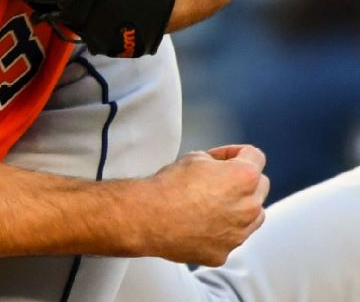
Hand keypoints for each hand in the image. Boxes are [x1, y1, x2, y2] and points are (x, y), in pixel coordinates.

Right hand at [133, 144, 269, 265]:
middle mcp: (249, 207)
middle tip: (217, 180)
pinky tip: (198, 224)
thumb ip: (216, 162)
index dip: (235, 152)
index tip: (223, 158)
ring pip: (253, 217)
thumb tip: (219, 168)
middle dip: (242, 181)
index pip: (255, 156)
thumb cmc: (167, 187)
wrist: (146, 217)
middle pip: (260, 187)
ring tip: (210, 205)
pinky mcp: (223, 252)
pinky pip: (230, 239)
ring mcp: (238, 233)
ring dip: (239, 208)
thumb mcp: (193, 157)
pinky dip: (219, 232)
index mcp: (243, 177)